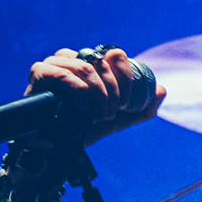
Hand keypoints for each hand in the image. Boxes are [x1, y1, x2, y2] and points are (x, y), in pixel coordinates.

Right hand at [26, 47, 166, 143]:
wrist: (57, 147)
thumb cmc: (85, 128)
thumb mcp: (118, 118)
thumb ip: (142, 107)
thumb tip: (162, 90)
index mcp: (91, 62)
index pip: (115, 54)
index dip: (126, 77)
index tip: (126, 102)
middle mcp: (72, 57)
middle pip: (102, 61)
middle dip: (113, 91)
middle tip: (110, 113)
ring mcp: (54, 63)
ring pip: (85, 66)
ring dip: (97, 94)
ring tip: (96, 115)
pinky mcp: (39, 73)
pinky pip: (63, 73)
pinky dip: (78, 90)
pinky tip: (82, 108)